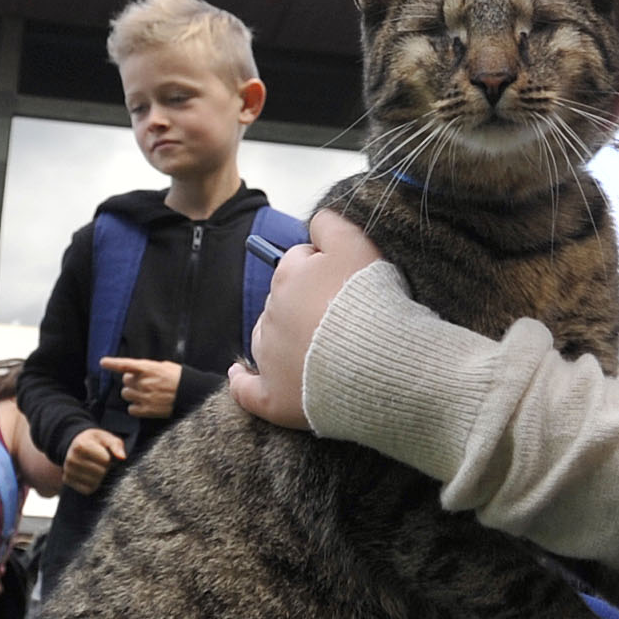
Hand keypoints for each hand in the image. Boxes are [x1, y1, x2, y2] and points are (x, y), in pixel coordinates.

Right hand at [59, 430, 124, 497]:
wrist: (75, 444)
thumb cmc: (95, 442)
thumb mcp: (106, 438)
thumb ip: (116, 445)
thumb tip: (122, 457)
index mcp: (81, 445)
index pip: (105, 460)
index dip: (109, 458)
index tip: (104, 454)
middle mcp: (71, 458)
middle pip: (100, 472)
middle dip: (105, 468)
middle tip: (100, 462)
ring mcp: (68, 470)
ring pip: (94, 482)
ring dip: (100, 477)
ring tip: (95, 468)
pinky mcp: (68, 480)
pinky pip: (87, 490)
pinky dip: (93, 485)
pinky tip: (90, 476)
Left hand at [98, 356, 184, 422]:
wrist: (192, 394)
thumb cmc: (179, 378)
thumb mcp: (164, 366)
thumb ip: (148, 368)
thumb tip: (137, 371)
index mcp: (149, 369)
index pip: (125, 365)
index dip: (112, 363)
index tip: (103, 362)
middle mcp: (144, 382)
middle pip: (125, 381)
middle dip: (131, 381)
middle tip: (143, 383)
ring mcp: (145, 397)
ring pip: (126, 394)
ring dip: (132, 393)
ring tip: (145, 393)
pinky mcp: (147, 410)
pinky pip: (131, 409)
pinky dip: (135, 407)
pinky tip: (145, 404)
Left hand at [227, 209, 383, 430]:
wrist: (380, 363)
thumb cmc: (373, 304)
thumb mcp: (358, 245)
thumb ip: (331, 225)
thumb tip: (315, 222)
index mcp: (289, 276)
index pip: (298, 261)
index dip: (323, 269)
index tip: (346, 283)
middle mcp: (272, 313)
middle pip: (282, 301)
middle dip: (304, 305)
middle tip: (343, 318)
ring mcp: (270, 358)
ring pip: (266, 339)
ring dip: (282, 340)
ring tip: (321, 350)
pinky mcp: (274, 396)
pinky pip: (245, 388)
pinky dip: (242, 380)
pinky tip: (239, 374)